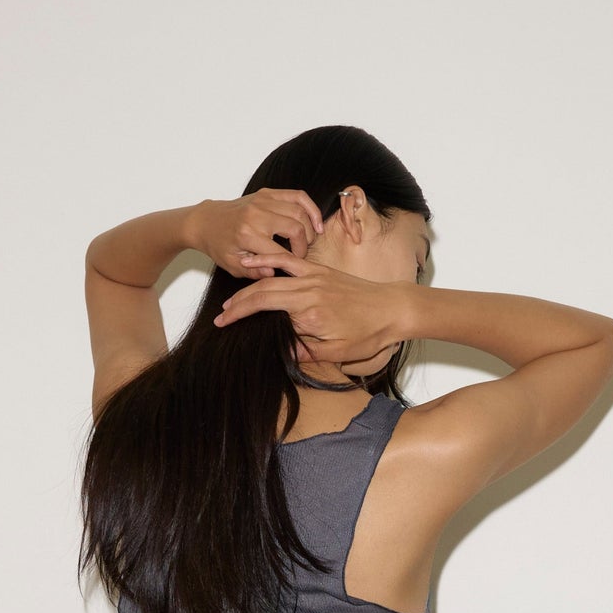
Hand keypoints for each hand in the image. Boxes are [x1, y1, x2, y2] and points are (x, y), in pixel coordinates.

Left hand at [189, 190, 324, 278]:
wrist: (207, 221)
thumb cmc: (220, 245)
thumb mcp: (233, 266)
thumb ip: (254, 271)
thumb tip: (274, 274)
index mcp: (248, 235)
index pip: (281, 252)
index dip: (293, 263)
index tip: (295, 270)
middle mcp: (257, 214)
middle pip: (296, 228)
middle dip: (304, 245)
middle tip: (302, 256)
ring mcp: (263, 200)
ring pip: (299, 210)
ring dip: (310, 227)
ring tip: (310, 241)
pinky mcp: (267, 193)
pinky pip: (297, 195)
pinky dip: (310, 207)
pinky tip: (316, 222)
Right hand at [213, 252, 410, 370]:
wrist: (392, 308)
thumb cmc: (369, 332)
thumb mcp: (337, 352)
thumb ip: (307, 351)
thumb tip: (282, 352)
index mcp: (309, 313)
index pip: (266, 312)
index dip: (241, 318)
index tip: (224, 325)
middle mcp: (308, 291)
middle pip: (263, 293)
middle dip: (238, 304)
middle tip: (221, 316)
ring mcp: (313, 277)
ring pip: (272, 276)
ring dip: (248, 285)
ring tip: (230, 297)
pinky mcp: (319, 270)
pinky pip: (290, 262)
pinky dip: (270, 260)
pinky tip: (254, 260)